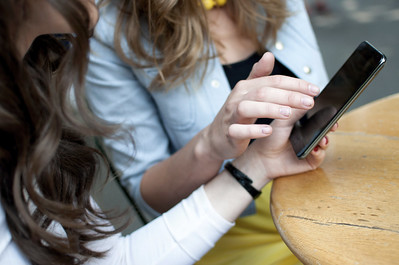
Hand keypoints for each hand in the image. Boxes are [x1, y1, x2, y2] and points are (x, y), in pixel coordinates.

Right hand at [200, 52, 320, 161]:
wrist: (216, 137)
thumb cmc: (236, 114)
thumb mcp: (247, 93)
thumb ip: (259, 75)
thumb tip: (269, 55)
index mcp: (246, 87)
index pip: (274, 81)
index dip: (296, 84)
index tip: (315, 90)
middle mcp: (237, 98)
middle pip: (263, 92)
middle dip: (288, 96)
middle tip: (309, 102)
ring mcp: (231, 116)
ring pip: (248, 108)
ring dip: (269, 109)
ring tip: (289, 114)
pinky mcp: (229, 133)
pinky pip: (239, 131)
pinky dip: (253, 130)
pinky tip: (268, 131)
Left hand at [246, 112, 337, 179]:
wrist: (263, 157)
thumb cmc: (271, 137)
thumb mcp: (282, 121)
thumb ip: (295, 111)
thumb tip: (310, 98)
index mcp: (305, 122)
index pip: (320, 115)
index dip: (326, 112)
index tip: (331, 108)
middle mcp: (310, 134)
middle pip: (326, 128)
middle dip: (331, 125)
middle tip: (333, 124)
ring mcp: (312, 147)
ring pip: (325, 142)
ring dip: (325, 140)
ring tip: (322, 139)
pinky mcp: (310, 160)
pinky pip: (319, 156)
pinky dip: (318, 153)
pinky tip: (314, 150)